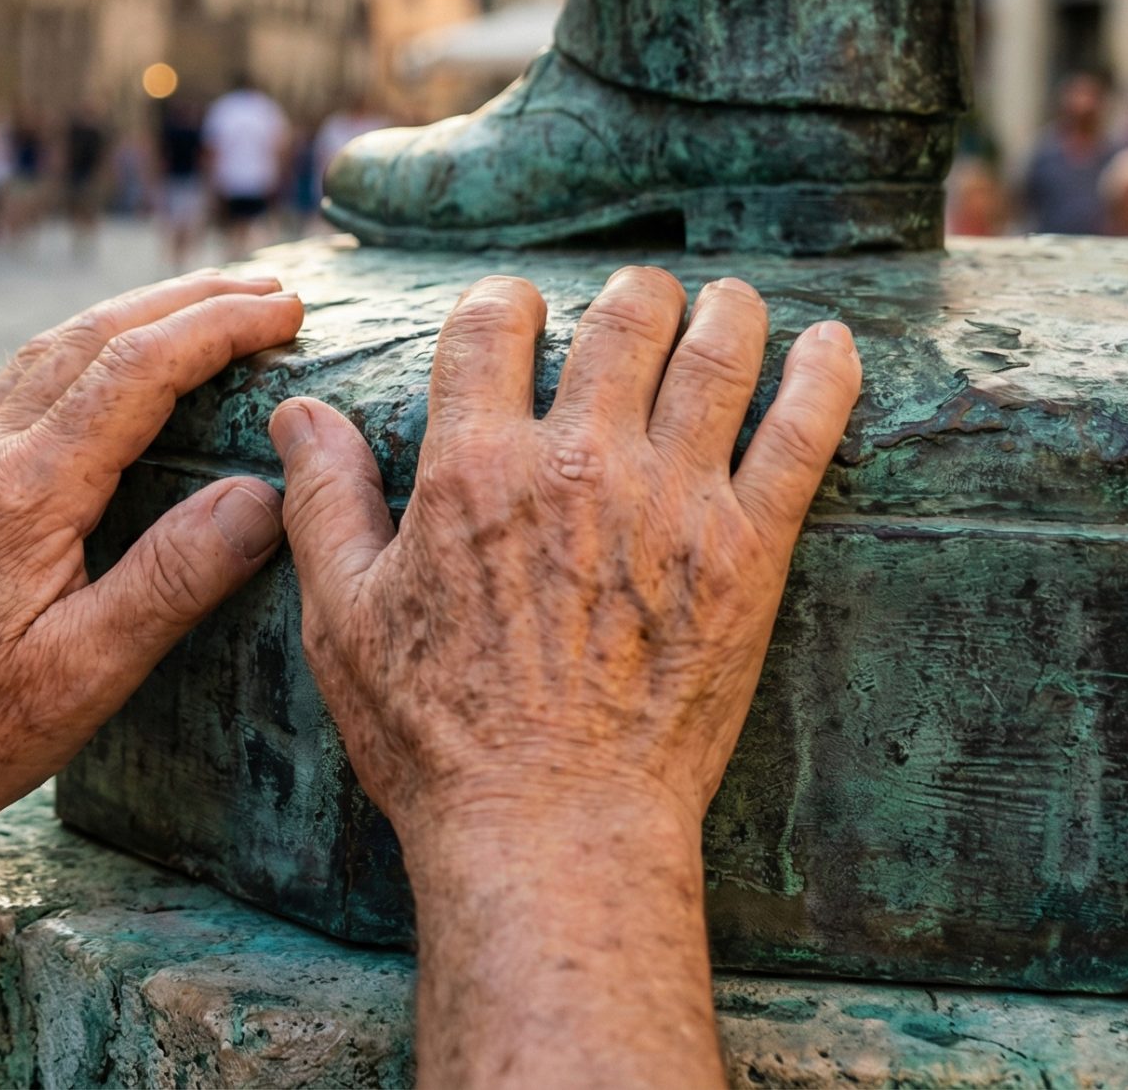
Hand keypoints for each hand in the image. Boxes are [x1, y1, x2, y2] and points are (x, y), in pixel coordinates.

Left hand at [0, 270, 304, 849]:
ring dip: (136, 314)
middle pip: (94, 335)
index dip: (220, 328)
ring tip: (205, 307)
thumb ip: (172, 580)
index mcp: (27, 492)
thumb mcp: (83, 675)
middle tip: (271, 286)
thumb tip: (262, 496)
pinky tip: (107, 370)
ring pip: (52, 351)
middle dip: (188, 299)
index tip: (290, 310)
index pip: (138, 369)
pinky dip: (87, 350)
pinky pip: (25, 384)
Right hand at [272, 268, 861, 832]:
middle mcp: (579, 463)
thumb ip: (326, 501)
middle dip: (629, 298)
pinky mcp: (751, 553)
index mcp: (475, 467)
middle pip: (621, 322)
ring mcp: (674, 503)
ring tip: (729, 303)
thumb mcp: (344, 618)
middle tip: (638, 304)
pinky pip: (802, 436)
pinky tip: (831, 344)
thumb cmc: (435, 736)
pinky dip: (823, 376)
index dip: (503, 302)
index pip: (493, 325)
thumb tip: (297, 411)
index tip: (516, 311)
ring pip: (716, 356)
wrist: (550, 828)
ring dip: (725, 312)